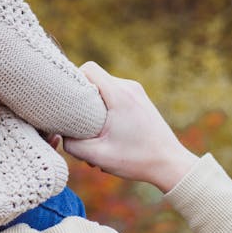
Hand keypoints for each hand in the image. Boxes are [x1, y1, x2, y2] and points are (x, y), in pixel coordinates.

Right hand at [64, 62, 198, 192]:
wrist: (171, 164)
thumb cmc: (137, 160)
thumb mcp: (98, 156)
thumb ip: (72, 145)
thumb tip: (61, 135)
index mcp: (119, 94)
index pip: (89, 68)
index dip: (73, 79)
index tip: (67, 100)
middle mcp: (129, 87)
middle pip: (95, 79)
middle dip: (83, 99)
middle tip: (80, 123)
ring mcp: (137, 92)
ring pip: (105, 89)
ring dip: (96, 108)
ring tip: (97, 134)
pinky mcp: (141, 100)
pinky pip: (116, 96)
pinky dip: (108, 110)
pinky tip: (110, 134)